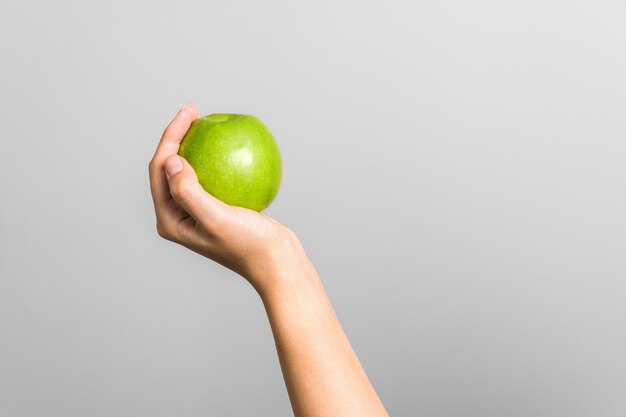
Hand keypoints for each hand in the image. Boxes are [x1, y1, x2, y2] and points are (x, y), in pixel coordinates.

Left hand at [148, 103, 304, 292]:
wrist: (276, 262)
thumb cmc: (248, 244)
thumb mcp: (216, 219)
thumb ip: (188, 192)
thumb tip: (170, 160)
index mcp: (170, 220)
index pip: (160, 170)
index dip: (170, 137)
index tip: (189, 113)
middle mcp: (179, 215)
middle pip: (170, 166)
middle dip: (177, 136)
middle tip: (194, 109)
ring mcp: (197, 212)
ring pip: (190, 169)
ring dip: (195, 144)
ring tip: (206, 120)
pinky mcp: (217, 208)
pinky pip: (213, 175)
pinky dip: (218, 157)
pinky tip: (230, 144)